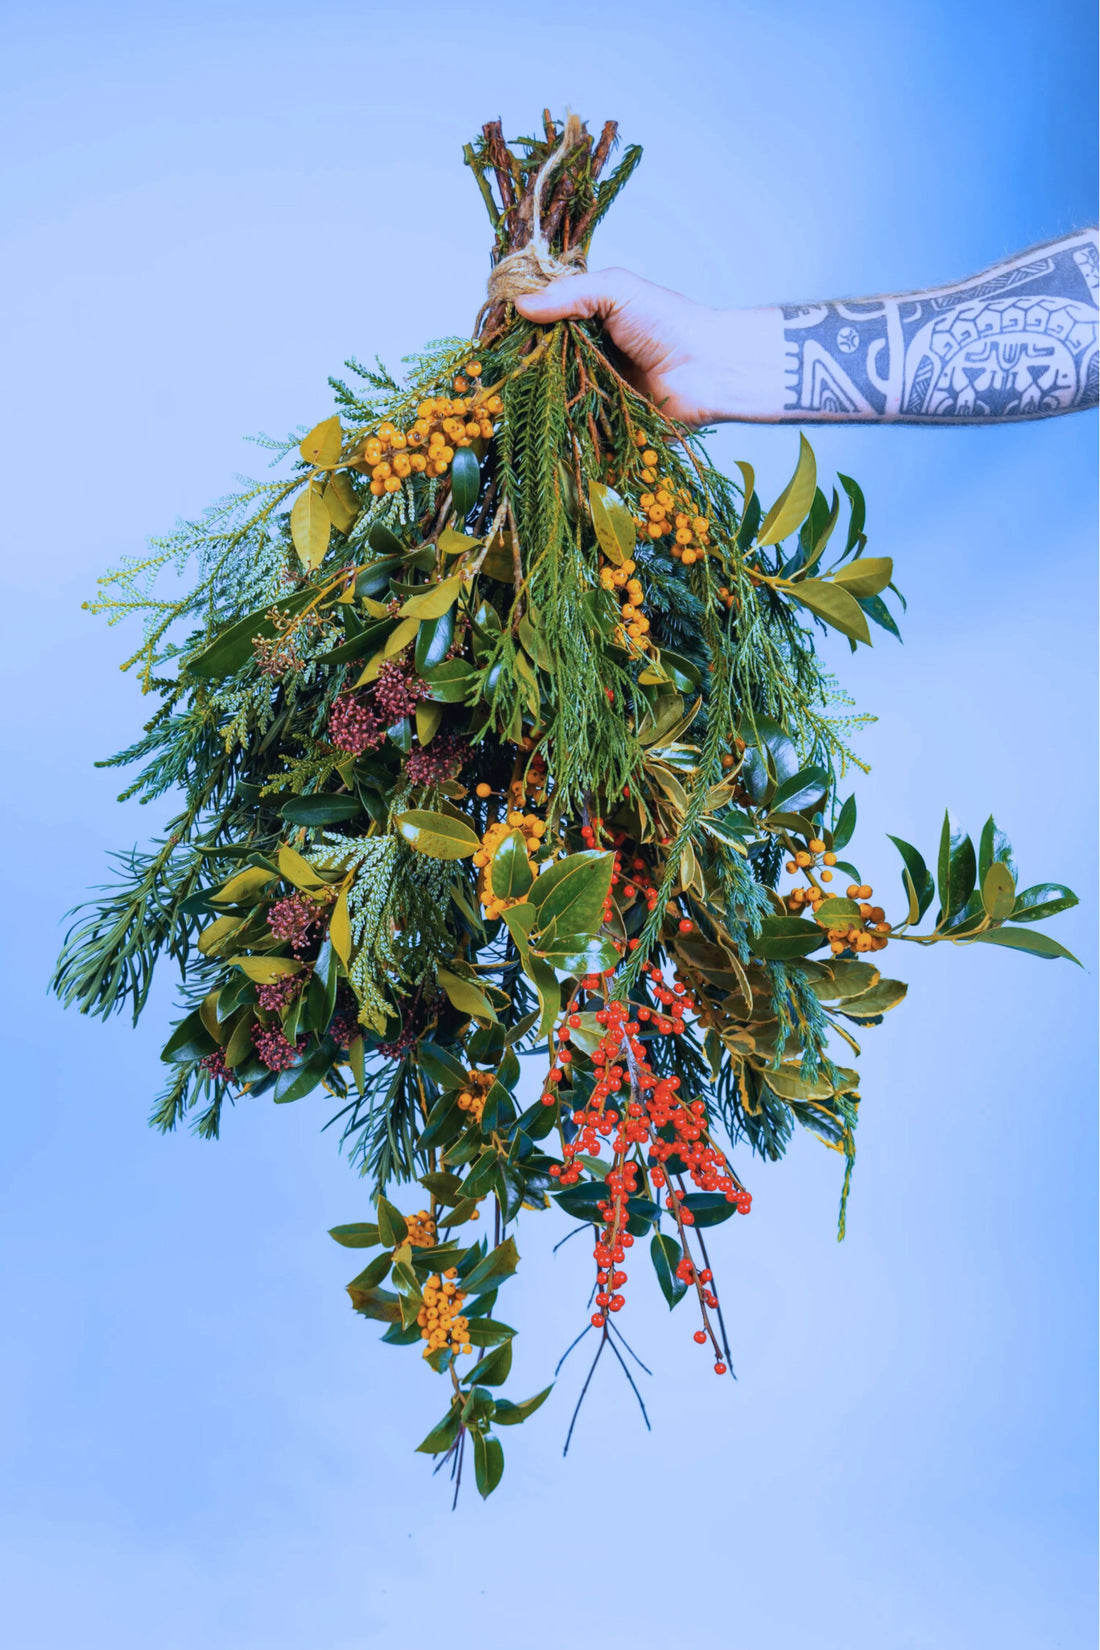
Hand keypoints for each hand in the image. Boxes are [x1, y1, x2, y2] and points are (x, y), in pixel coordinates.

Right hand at [514, 269, 777, 426]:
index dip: (518, 323)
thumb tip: (522, 305)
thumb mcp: (618, 291)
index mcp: (588, 318)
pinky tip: (535, 419)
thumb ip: (572, 293)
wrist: (709, 370)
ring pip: (551, 391)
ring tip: (507, 395)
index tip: (492, 329)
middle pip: (540, 358)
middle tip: (495, 367)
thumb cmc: (669, 323)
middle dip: (520, 362)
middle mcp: (586, 352)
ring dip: (534, 393)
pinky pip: (572, 423)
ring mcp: (592, 387)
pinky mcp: (602, 421)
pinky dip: (556, 421)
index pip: (541, 319)